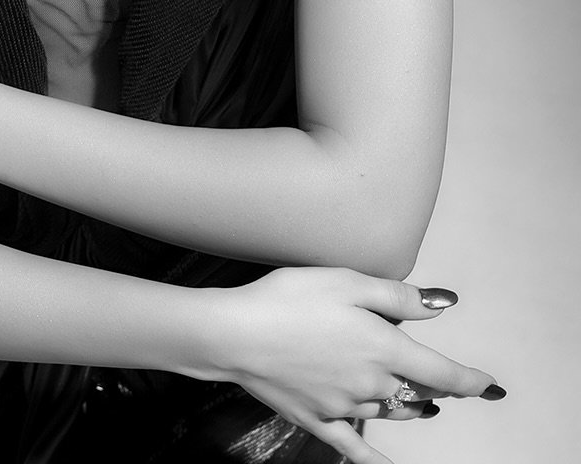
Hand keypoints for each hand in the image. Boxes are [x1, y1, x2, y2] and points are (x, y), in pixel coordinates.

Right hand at [197, 268, 501, 463]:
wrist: (235, 334)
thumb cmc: (288, 298)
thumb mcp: (346, 280)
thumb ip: (396, 296)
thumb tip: (439, 307)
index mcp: (383, 348)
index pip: (441, 372)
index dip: (470, 381)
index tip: (490, 387)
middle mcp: (371, 385)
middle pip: (417, 394)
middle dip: (433, 388)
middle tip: (443, 381)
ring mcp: (345, 407)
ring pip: (389, 413)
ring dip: (408, 407)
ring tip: (417, 403)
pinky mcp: (318, 420)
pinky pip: (355, 447)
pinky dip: (375, 460)